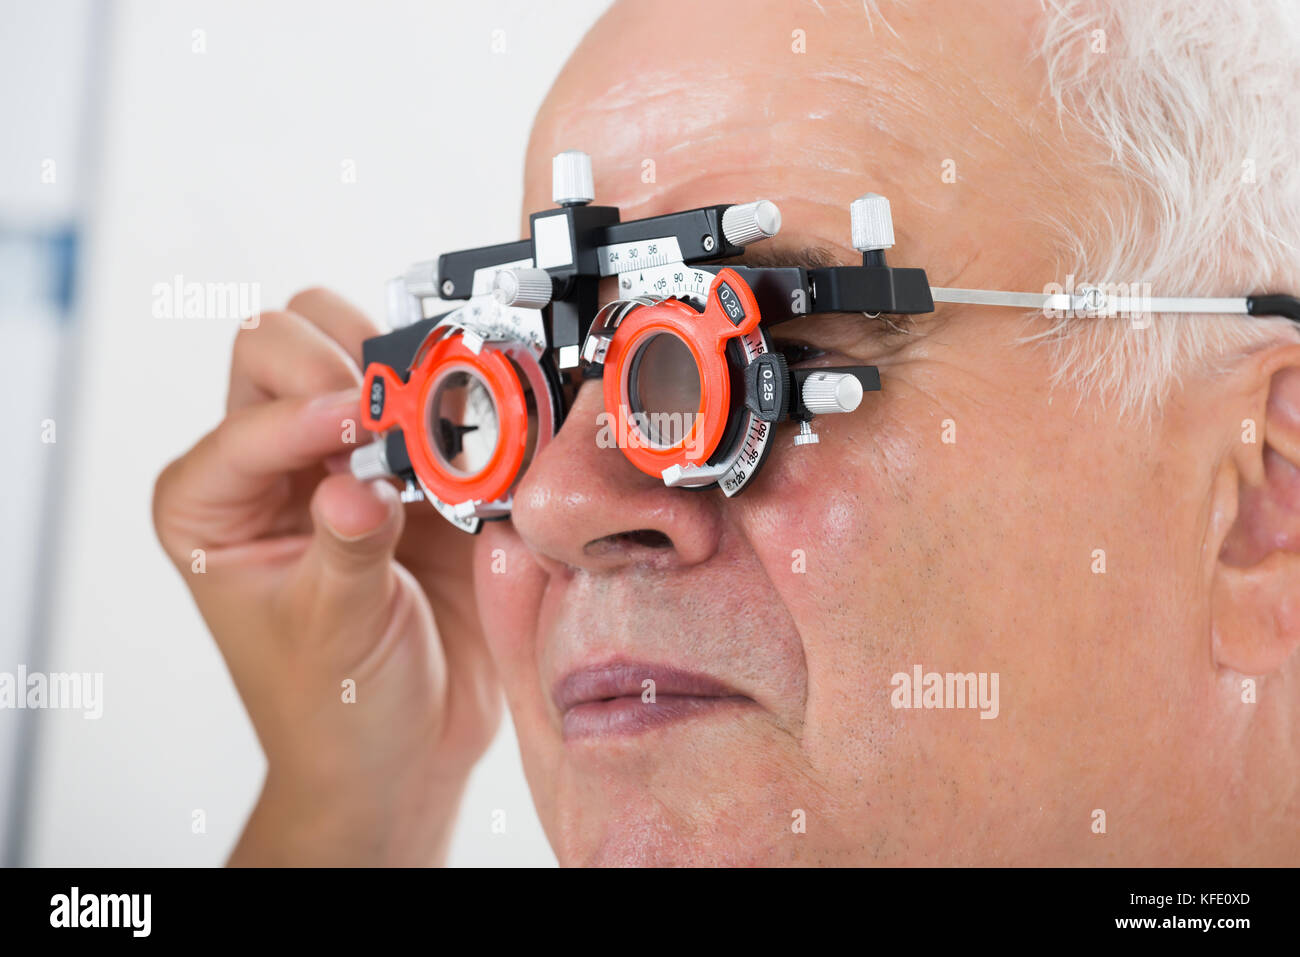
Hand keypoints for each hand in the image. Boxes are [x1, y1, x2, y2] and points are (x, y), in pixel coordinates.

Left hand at [152, 288, 500, 864]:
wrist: (407, 750)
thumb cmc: (336, 709)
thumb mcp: (331, 634)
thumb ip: (345, 551)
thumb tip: (357, 483)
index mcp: (214, 504)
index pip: (252, 418)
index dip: (308, 414)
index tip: (367, 426)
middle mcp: (272, 466)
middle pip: (284, 348)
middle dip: (344, 366)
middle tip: (398, 414)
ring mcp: (344, 458)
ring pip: (356, 350)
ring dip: (403, 374)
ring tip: (438, 429)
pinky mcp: (414, 470)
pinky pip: (433, 402)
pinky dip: (457, 405)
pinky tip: (478, 444)